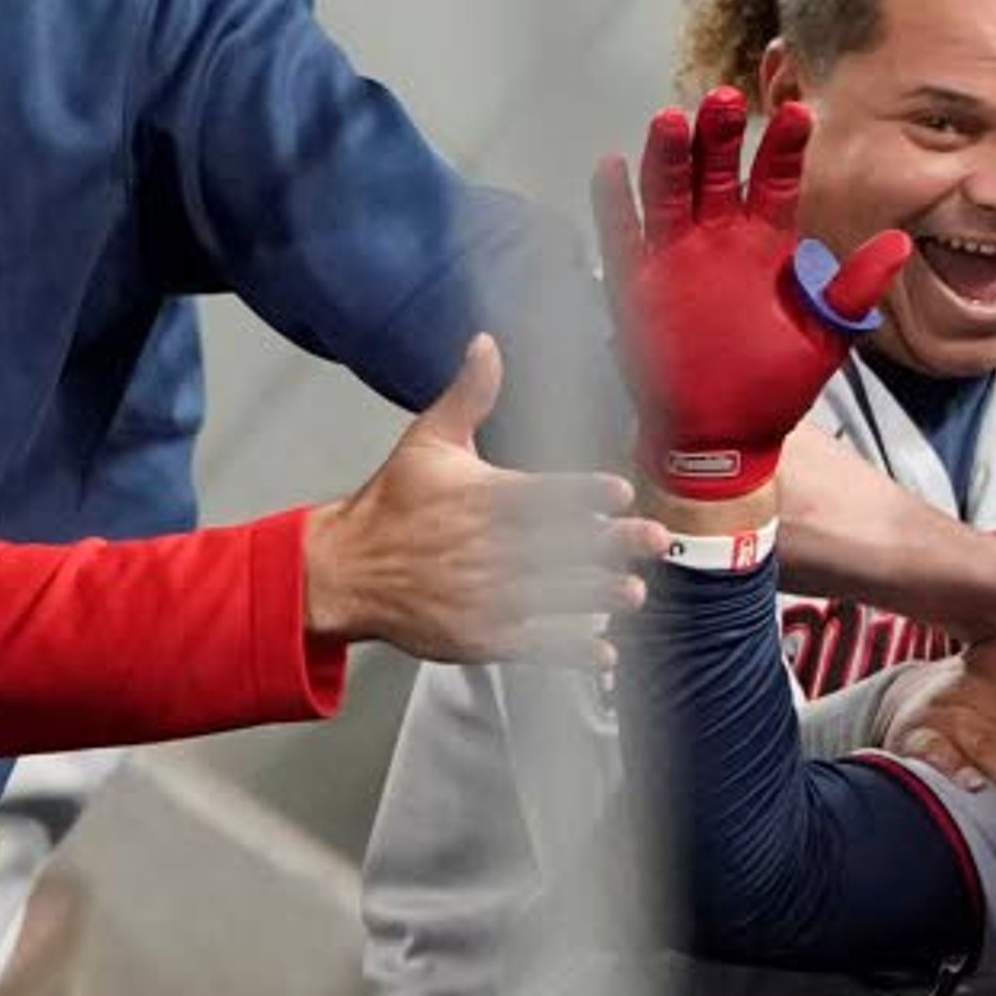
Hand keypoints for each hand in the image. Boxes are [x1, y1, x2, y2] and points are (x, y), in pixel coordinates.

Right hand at [301, 335, 658, 666]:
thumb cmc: (391, 507)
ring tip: (632, 592)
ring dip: (596, 596)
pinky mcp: (477, 636)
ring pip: (550, 597)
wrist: (344, 571)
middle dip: (608, 545)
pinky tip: (603, 651)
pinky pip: (532, 646)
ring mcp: (481, 596)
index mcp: (477, 499)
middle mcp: (483, 549)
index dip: (580, 493)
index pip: (535, 494)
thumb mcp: (427, 443)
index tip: (618, 492)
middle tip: (651, 539)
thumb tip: (487, 345)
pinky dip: (569, 650)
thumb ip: (469, 397)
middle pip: (555, 547)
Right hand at [592, 87, 908, 501]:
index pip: (776, 182)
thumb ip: (854, 289)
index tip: (802, 112)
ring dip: (669, 157)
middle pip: (716, 172)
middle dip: (721, 135)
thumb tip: (900, 244)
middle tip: (727, 97)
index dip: (785, 147)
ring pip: (668, 192)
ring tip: (675, 120)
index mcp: (765, 246)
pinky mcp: (636, 284)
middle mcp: (718, 240)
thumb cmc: (773, 386)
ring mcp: (674, 257)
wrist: (724, 438)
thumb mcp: (824, 338)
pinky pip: (622, 236)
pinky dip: (614, 204)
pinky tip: (612, 168)